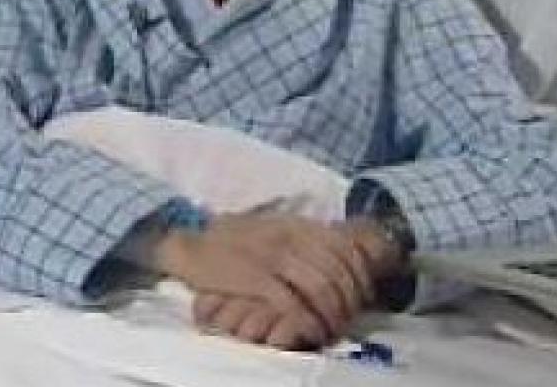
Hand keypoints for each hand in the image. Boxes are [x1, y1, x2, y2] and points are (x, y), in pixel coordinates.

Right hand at [153, 212, 375, 339]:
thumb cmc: (235, 240)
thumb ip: (303, 237)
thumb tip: (339, 252)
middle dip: (350, 300)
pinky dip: (309, 321)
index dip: (361, 274)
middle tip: (351, 318)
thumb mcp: (274, 227)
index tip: (364, 295)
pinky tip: (313, 332)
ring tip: (334, 329)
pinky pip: (293, 303)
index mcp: (297, 224)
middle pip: (337, 271)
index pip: (345, 247)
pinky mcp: (256, 279)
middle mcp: (290, 237)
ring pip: (321, 288)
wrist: (192, 245)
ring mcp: (273, 257)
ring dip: (333, 314)